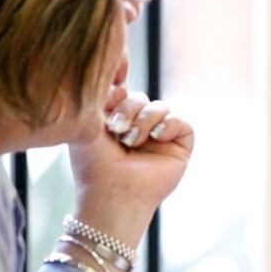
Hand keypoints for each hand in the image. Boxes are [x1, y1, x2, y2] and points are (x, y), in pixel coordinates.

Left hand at [68, 85, 194, 246]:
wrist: (112, 191)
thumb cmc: (95, 164)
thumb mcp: (89, 125)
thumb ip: (101, 98)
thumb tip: (118, 80)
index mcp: (117, 122)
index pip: (124, 92)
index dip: (117, 93)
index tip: (106, 103)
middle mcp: (139, 128)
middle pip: (141, 97)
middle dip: (128, 108)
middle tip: (116, 129)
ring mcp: (160, 138)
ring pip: (162, 107)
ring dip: (145, 120)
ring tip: (132, 141)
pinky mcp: (179, 147)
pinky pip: (182, 123)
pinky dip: (169, 126)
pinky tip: (155, 138)